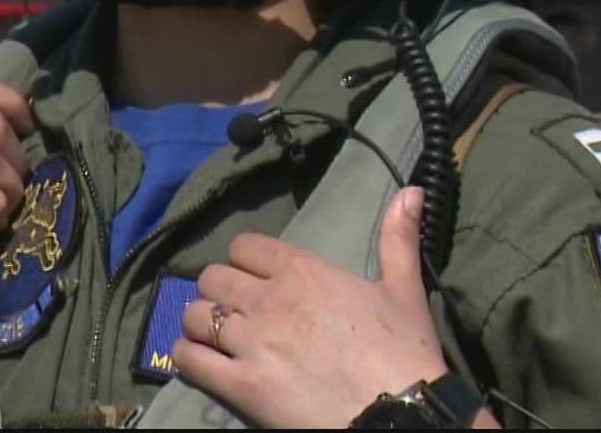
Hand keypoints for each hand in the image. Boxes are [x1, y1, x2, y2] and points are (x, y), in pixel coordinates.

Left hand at [173, 187, 461, 428]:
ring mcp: (251, 341)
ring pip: (195, 316)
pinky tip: (200, 362)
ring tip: (214, 337)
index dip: (243, 261)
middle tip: (234, 310)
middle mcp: (268, 298)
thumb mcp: (405, 289)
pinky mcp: (241, 384)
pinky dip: (187, 357)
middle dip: (219, 292)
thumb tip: (413, 190)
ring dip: (201, 324)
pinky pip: (190, 359)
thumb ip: (399, 238)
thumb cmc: (405, 353)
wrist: (400, 414)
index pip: (243, 246)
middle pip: (212, 278)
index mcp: (302, 271)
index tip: (254, 278)